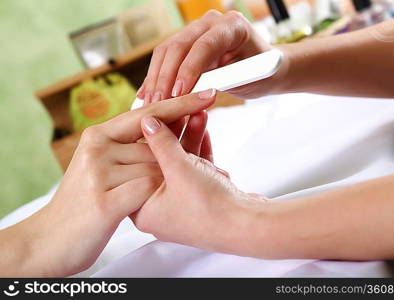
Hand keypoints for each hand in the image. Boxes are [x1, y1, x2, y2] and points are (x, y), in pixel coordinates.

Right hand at [0, 91, 214, 276]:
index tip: (207, 94)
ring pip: (155, 168)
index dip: (180, 104)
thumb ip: (125, 147)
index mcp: (98, 135)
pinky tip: (145, 206)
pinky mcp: (104, 200)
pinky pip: (147, 189)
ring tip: (161, 198)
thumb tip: (159, 126)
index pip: (148, 113)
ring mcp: (99, 173)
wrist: (51, 239)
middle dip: (174, 162)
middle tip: (184, 175)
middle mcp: (97, 148)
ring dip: (166, 185)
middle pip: (156, 145)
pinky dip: (154, 197)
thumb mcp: (101, 166)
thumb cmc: (86, 201)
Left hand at [133, 108, 268, 255]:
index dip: (149, 138)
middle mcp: (161, 210)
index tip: (157, 117)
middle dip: (176, 134)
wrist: (248, 227)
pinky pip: (196, 171)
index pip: (139, 166)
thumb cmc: (210, 209)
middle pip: (162, 163)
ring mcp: (182, 205)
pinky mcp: (201, 200)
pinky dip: (200, 152)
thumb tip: (148, 123)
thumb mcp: (179, 169)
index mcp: (144, 210)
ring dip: (191, 139)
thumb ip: (161, 143)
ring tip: (198, 114)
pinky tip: (204, 131)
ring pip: (182, 165)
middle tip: (181, 111)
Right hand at [137, 10, 285, 101]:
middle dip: (166, 77)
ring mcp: (197, 29)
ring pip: (167, 51)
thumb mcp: (248, 79)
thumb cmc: (261, 74)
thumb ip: (221, 81)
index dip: (188, 70)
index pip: (204, 45)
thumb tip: (190, 94)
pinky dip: (156, 76)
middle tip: (157, 103)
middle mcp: (212, 22)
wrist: (263, 67)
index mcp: (232, 26)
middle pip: (179, 46)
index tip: (178, 94)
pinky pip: (166, 57)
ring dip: (156, 78)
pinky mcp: (187, 41)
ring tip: (149, 102)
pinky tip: (146, 93)